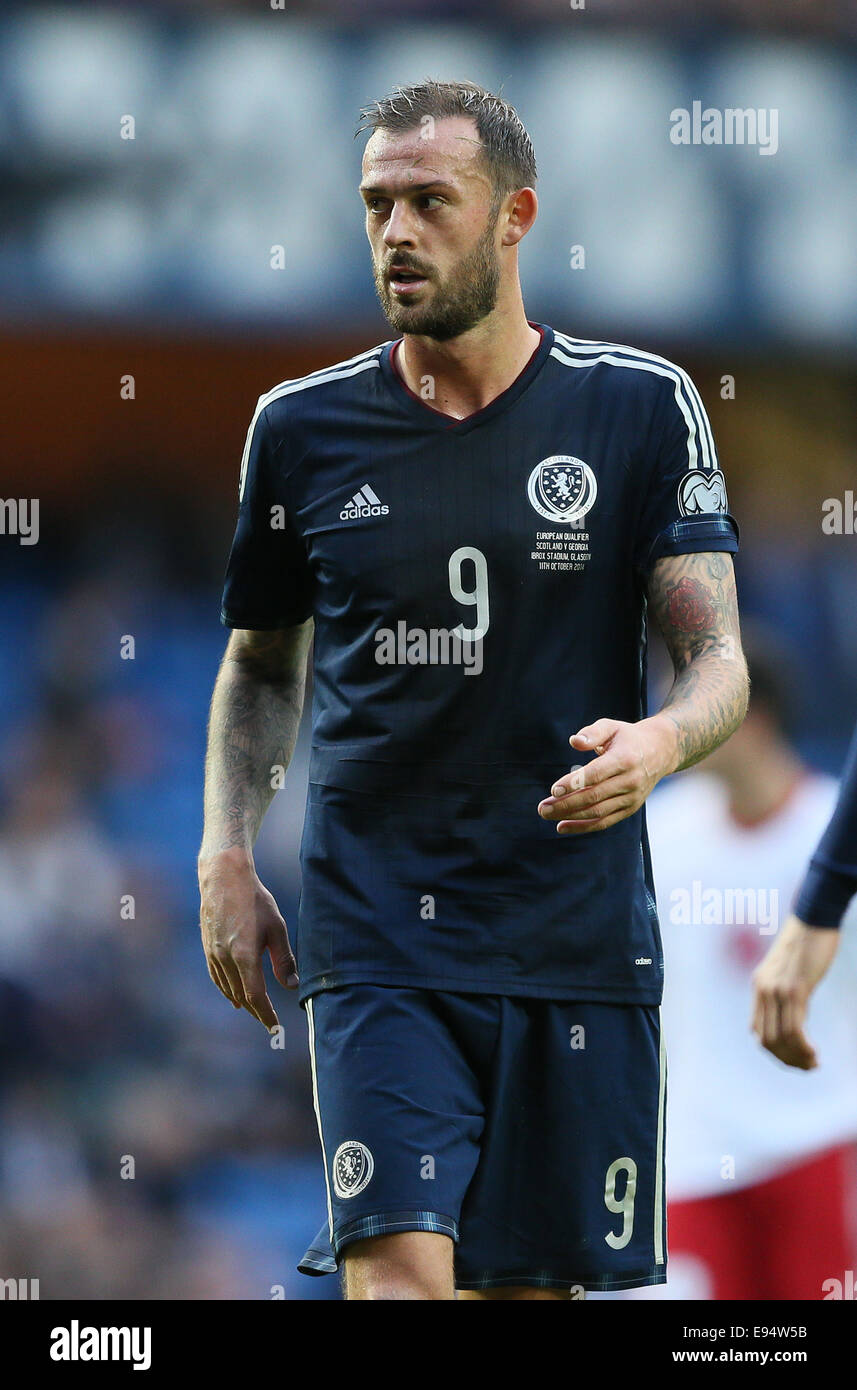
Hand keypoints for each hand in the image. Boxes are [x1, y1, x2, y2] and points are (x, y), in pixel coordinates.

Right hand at [198, 848, 297, 1030]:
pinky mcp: (207, 948)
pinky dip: (226, 990)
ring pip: (227, 989)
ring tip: (255, 1011)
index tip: (275, 1027)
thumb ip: (283, 959)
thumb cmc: (254, 899)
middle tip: (269, 1022)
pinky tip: (233, 994)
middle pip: (241, 996)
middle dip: (256, 1011)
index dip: (266, 1014)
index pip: (255, 996)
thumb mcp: (277, 927)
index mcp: (244, 956)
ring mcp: (213, 954)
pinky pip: (217, 977)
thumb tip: (292, 986)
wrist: (223, 877)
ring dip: (242, 1002)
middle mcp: (225, 959)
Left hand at [537, 715, 677, 834]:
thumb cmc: (627, 737)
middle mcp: (630, 781)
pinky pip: (605, 821)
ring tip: (547, 814)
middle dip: (566, 804)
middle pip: (594, 797)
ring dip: (570, 817)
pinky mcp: (630, 808)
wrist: (660, 751)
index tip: (554, 789)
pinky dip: (583, 827)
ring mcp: (631, 797)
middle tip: (542, 808)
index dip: (575, 782)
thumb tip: (575, 742)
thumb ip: (592, 733)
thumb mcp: (611, 727)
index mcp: (625, 759)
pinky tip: (562, 826)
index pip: (597, 774)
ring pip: (598, 812)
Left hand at [751, 914, 839, 1069]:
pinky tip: (814, 1053)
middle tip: (808, 1066)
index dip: (776, 1052)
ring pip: (780, 1038)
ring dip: (797, 1057)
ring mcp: (777, 990)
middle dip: (787, 1060)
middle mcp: (763, 990)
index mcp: (759, 986)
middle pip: (767, 1040)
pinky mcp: (794, 988)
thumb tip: (793, 1022)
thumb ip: (786, 995)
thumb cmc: (806, 943)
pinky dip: (803, 1046)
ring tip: (814, 1063)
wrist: (813, 918)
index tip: (797, 1059)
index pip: (758, 1031)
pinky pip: (794, 1027)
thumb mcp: (790, 972)